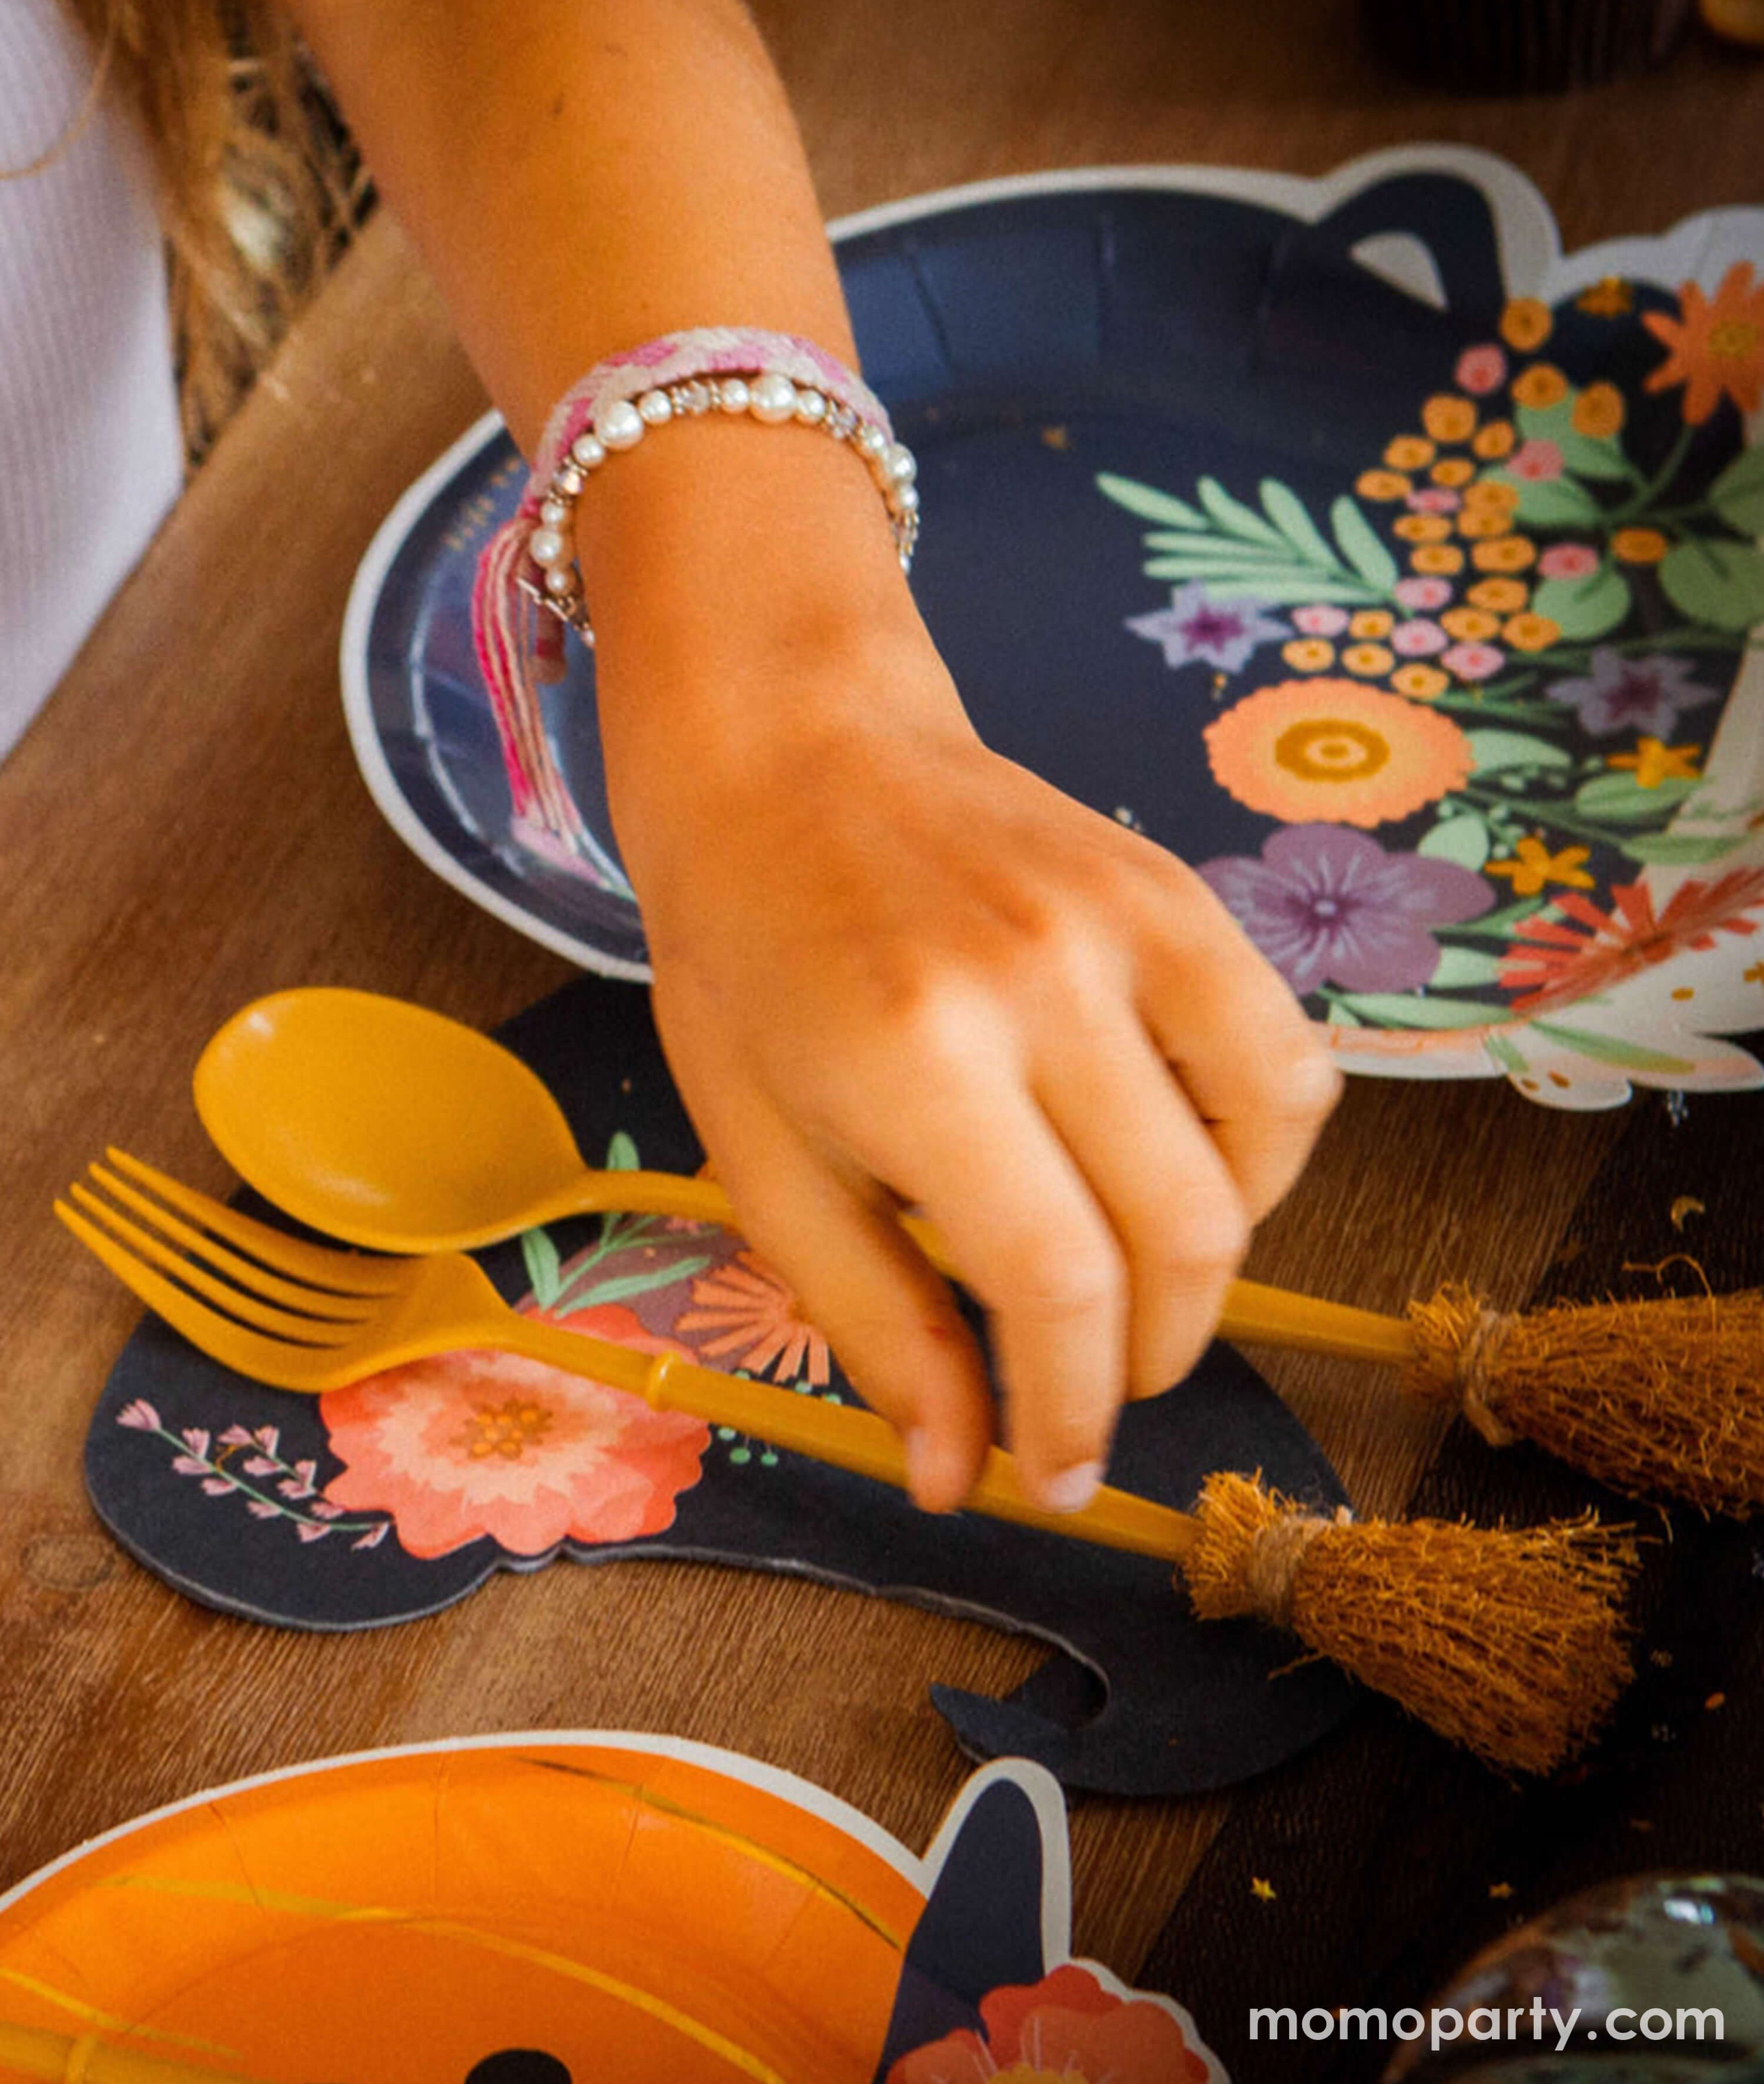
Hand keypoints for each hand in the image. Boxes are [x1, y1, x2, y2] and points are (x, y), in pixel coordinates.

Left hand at [597, 552, 1339, 1515]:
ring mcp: (1128, 921)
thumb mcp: (764, 1155)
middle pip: (1177, 1235)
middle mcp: (1041, 983)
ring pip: (1263, 1149)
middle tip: (1093, 1396)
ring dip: (1220, 1261)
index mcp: (913, 1057)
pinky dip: (1261, 1148)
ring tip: (1140, 1289)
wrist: (787, 754)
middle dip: (1149, 1362)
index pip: (1058, 1285)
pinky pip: (1283, 1054)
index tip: (1056, 1475)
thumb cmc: (746, 962)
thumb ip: (873, 1320)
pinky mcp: (1179, 890)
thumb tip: (958, 1480)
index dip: (1073, 1411)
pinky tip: (1178, 1170)